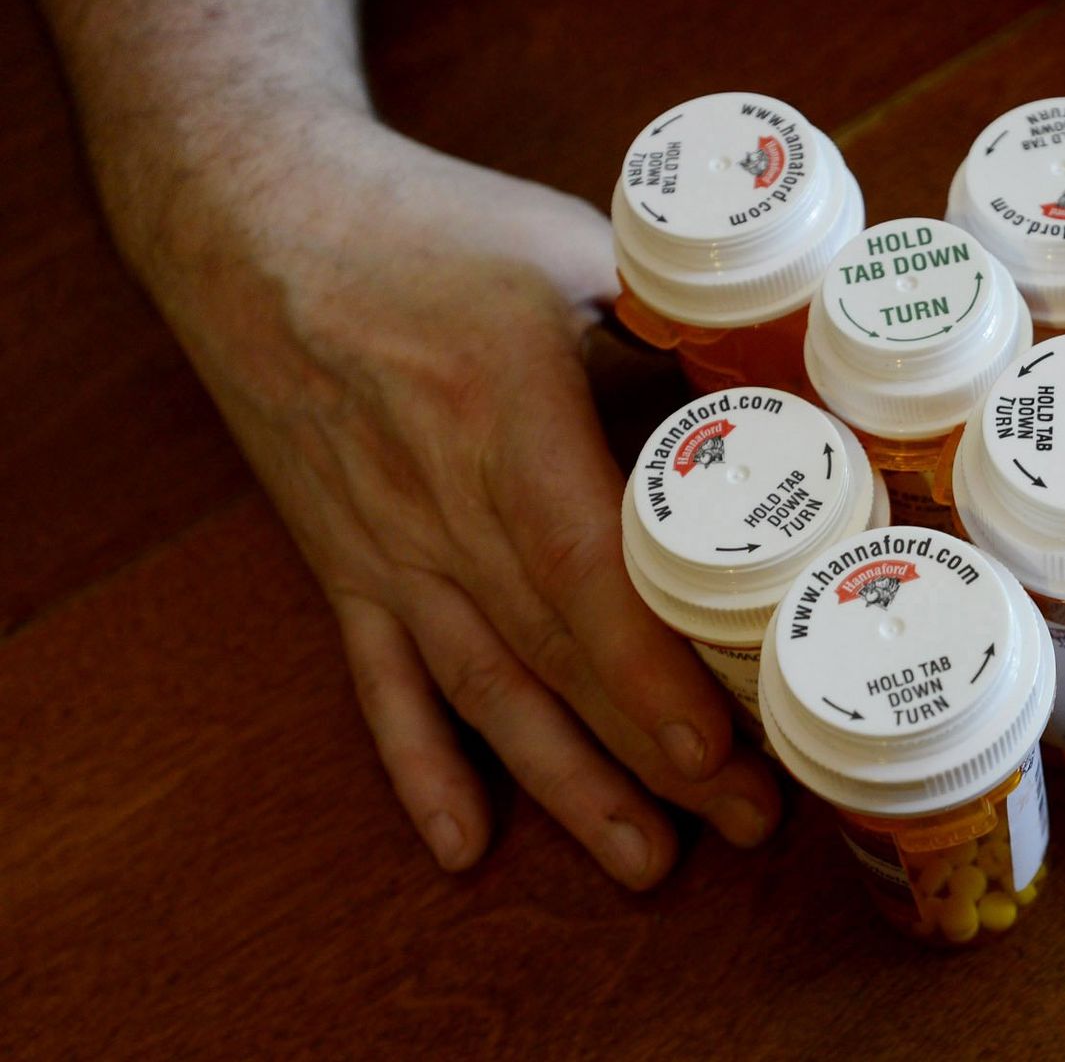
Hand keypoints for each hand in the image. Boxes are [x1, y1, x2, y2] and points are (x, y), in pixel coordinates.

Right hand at [148, 111, 778, 886]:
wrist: (248, 219)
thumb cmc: (427, 228)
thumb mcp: (566, 246)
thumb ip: (671, 325)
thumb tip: (797, 399)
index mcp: (502, 403)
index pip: (579, 562)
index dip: (645, 665)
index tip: (717, 746)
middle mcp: (437, 494)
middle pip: (554, 649)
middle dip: (653, 752)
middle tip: (750, 822)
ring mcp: (383, 542)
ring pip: (483, 687)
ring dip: (565, 785)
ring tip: (646, 865)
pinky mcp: (343, 564)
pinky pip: (380, 683)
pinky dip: (420, 767)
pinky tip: (462, 846)